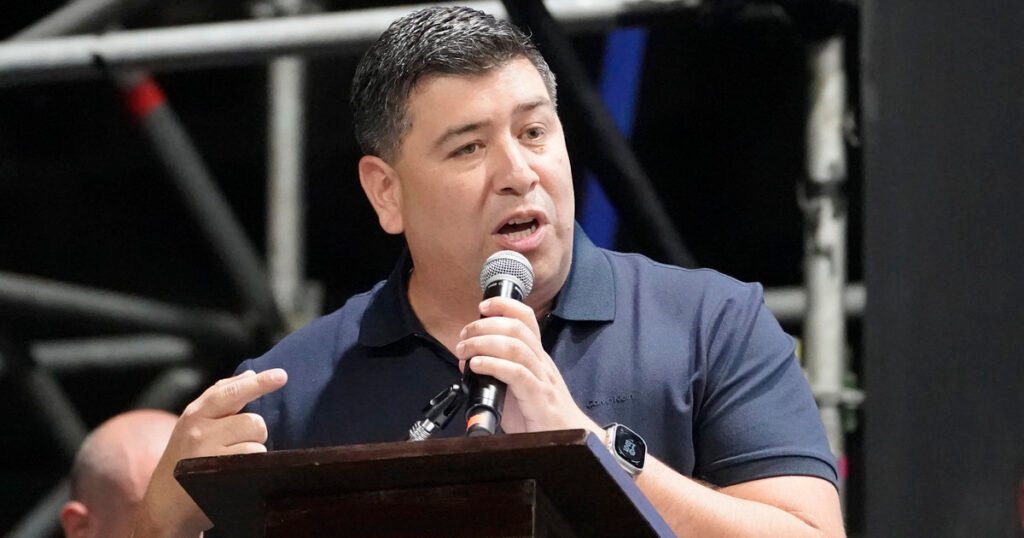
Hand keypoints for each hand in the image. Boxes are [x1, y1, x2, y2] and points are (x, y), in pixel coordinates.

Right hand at [134, 368, 286, 536]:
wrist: (165, 501)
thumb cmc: (187, 456)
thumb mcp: (195, 423)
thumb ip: (222, 397)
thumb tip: (250, 374)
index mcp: (196, 413)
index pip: (231, 392)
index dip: (259, 383)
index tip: (282, 376)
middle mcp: (199, 430)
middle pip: (253, 421)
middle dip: (255, 432)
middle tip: (238, 443)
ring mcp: (207, 453)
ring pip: (256, 442)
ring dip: (254, 450)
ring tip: (233, 459)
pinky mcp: (218, 473)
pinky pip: (254, 461)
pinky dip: (253, 466)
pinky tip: (236, 471)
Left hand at [456, 297, 599, 434]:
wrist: (568, 438)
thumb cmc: (538, 414)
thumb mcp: (517, 386)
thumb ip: (495, 371)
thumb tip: (468, 360)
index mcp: (536, 355)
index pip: (526, 319)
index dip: (505, 306)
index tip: (482, 307)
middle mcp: (541, 362)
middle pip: (516, 328)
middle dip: (485, 326)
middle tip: (464, 337)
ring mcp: (542, 378)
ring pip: (515, 347)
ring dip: (484, 343)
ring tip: (465, 350)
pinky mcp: (539, 398)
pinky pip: (517, 374)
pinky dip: (493, 365)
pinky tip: (477, 366)